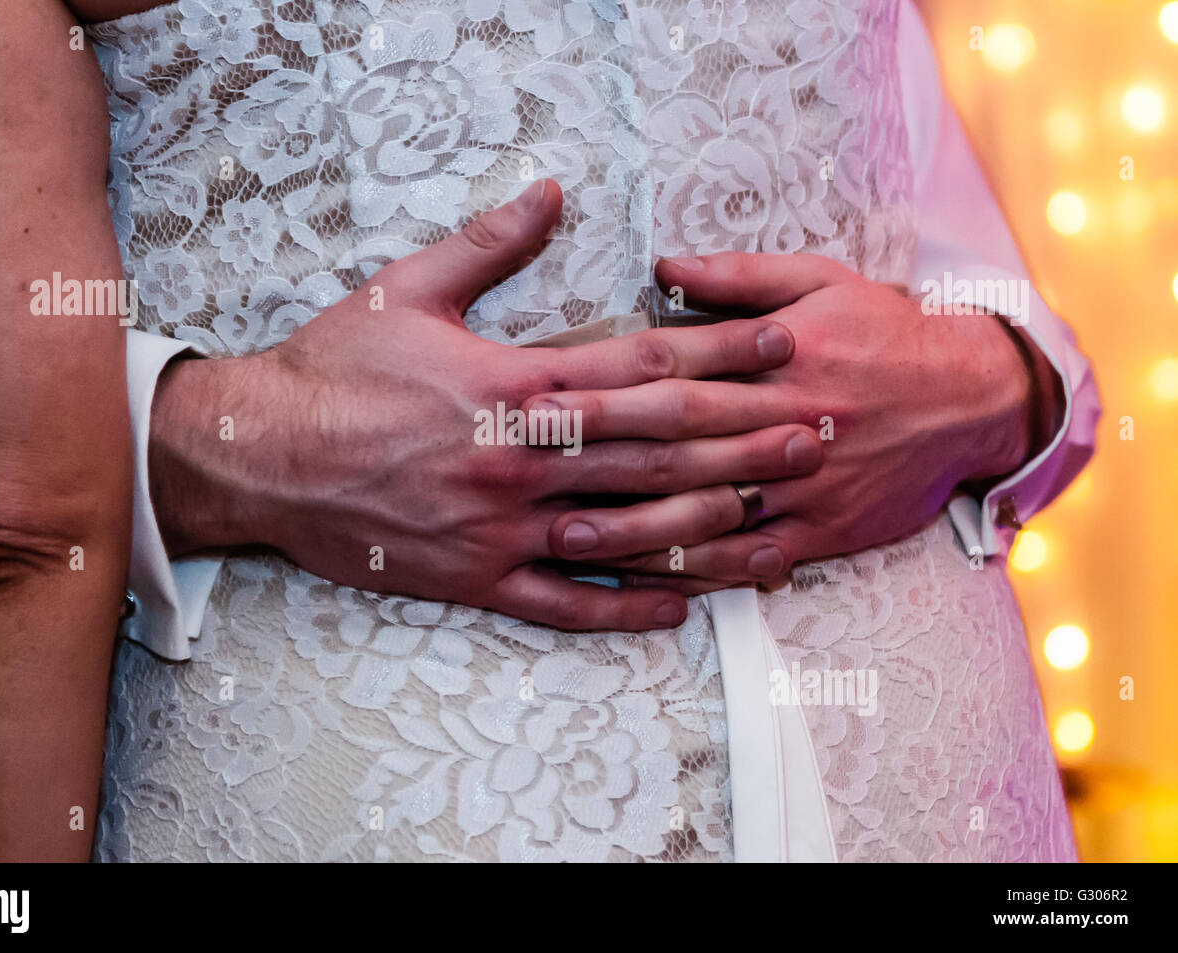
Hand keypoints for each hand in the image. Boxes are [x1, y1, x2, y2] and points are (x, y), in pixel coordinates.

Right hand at [148, 186, 817, 627]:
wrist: (262, 456)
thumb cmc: (334, 372)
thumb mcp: (407, 291)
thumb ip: (488, 244)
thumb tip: (550, 192)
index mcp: (516, 382)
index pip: (642, 366)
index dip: (721, 352)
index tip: (783, 343)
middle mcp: (524, 456)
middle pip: (657, 450)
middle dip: (744, 439)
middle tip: (815, 433)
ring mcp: (506, 525)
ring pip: (627, 531)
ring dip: (707, 523)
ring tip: (774, 515)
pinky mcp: (478, 579)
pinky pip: (565, 604)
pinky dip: (626, 609)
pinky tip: (681, 608)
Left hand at [527, 251, 1043, 592]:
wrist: (976, 398)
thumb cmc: (887, 329)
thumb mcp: (821, 281)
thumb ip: (738, 277)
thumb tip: (661, 265)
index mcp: (778, 355)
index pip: (676, 369)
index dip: (605, 382)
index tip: (543, 390)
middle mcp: (786, 419)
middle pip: (679, 438)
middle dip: (599, 450)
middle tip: (529, 463)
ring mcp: (804, 482)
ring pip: (707, 508)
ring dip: (634, 525)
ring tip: (567, 535)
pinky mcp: (824, 529)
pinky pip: (753, 556)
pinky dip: (701, 570)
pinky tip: (647, 581)